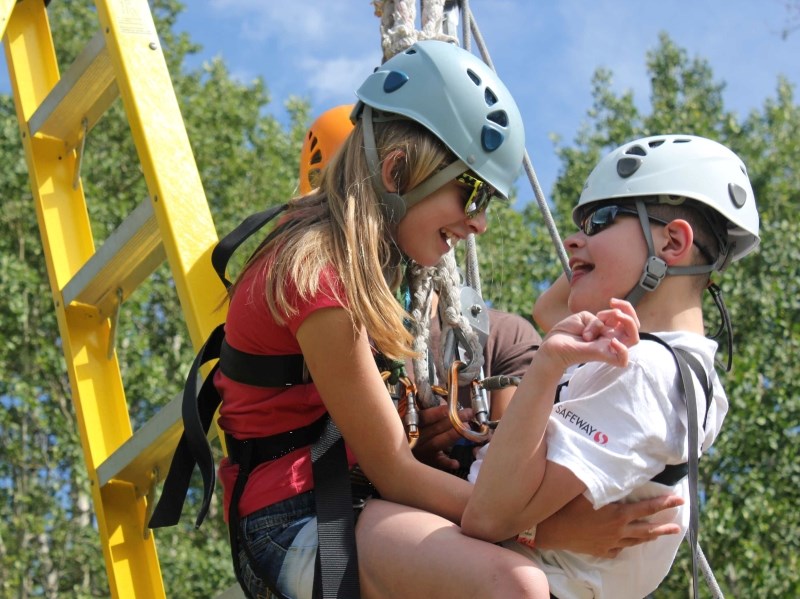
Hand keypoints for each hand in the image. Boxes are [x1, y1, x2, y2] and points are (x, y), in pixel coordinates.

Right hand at [411, 403, 472, 470]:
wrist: (402, 456)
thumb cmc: (412, 431)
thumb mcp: (414, 420)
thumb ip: (428, 414)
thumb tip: (446, 404)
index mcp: (410, 424)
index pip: (425, 417)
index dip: (438, 412)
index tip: (451, 407)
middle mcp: (414, 438)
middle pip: (435, 429)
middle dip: (453, 420)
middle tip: (468, 413)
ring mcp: (420, 451)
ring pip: (437, 443)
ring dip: (452, 435)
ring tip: (467, 428)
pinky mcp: (426, 462)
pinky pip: (437, 463)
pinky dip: (446, 462)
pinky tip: (456, 463)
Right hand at [535, 494, 683, 557]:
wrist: (552, 530)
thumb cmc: (568, 506)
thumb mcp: (588, 489)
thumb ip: (605, 482)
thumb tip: (618, 472)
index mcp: (618, 514)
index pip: (647, 508)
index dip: (665, 503)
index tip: (679, 500)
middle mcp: (618, 530)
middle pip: (646, 529)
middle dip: (664, 527)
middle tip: (677, 527)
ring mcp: (610, 543)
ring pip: (634, 542)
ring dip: (647, 538)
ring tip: (657, 536)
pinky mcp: (599, 551)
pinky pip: (616, 551)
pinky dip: (623, 547)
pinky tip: (624, 546)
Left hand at [540, 298, 639, 370]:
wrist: (551, 346)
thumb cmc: (566, 333)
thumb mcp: (584, 318)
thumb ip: (598, 319)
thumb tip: (604, 327)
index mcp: (608, 329)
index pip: (628, 319)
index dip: (624, 306)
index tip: (610, 301)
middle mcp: (611, 339)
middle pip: (634, 328)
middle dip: (628, 311)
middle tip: (612, 306)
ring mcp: (607, 348)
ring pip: (634, 340)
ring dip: (628, 323)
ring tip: (614, 315)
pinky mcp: (601, 356)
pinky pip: (622, 360)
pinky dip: (623, 350)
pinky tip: (611, 341)